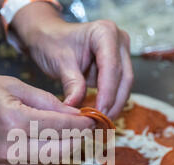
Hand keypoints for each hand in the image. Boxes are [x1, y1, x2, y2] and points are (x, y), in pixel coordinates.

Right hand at [0, 73, 92, 164]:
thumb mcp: (10, 85)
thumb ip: (45, 101)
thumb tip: (73, 113)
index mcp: (13, 120)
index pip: (61, 127)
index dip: (82, 124)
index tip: (94, 120)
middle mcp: (9, 147)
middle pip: (61, 151)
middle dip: (79, 140)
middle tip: (89, 129)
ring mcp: (3, 163)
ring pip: (51, 162)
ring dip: (67, 150)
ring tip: (74, 135)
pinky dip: (49, 156)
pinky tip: (53, 144)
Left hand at [12, 3, 133, 118]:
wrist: (49, 37)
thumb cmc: (52, 43)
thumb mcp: (59, 62)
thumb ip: (71, 83)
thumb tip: (76, 107)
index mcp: (105, 32)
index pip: (112, 67)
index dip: (107, 92)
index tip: (99, 112)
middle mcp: (118, 41)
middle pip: (124, 77)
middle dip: (113, 102)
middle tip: (101, 122)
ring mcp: (120, 54)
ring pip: (125, 85)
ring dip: (114, 105)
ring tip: (100, 123)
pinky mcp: (117, 67)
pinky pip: (118, 88)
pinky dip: (110, 102)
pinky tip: (100, 116)